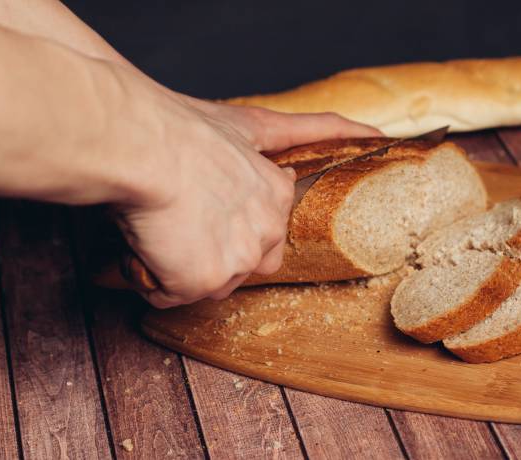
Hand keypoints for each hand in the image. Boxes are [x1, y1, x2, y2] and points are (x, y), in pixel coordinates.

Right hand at [115, 99, 380, 307]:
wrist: (147, 147)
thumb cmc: (187, 130)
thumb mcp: (255, 122)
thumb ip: (309, 130)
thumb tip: (374, 132)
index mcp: (279, 198)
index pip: (265, 233)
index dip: (227, 225)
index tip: (205, 210)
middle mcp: (267, 235)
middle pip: (240, 266)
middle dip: (209, 254)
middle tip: (180, 220)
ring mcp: (238, 262)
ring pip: (203, 282)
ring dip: (177, 264)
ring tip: (159, 224)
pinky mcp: (203, 282)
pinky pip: (167, 294)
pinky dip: (151, 276)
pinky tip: (146, 242)